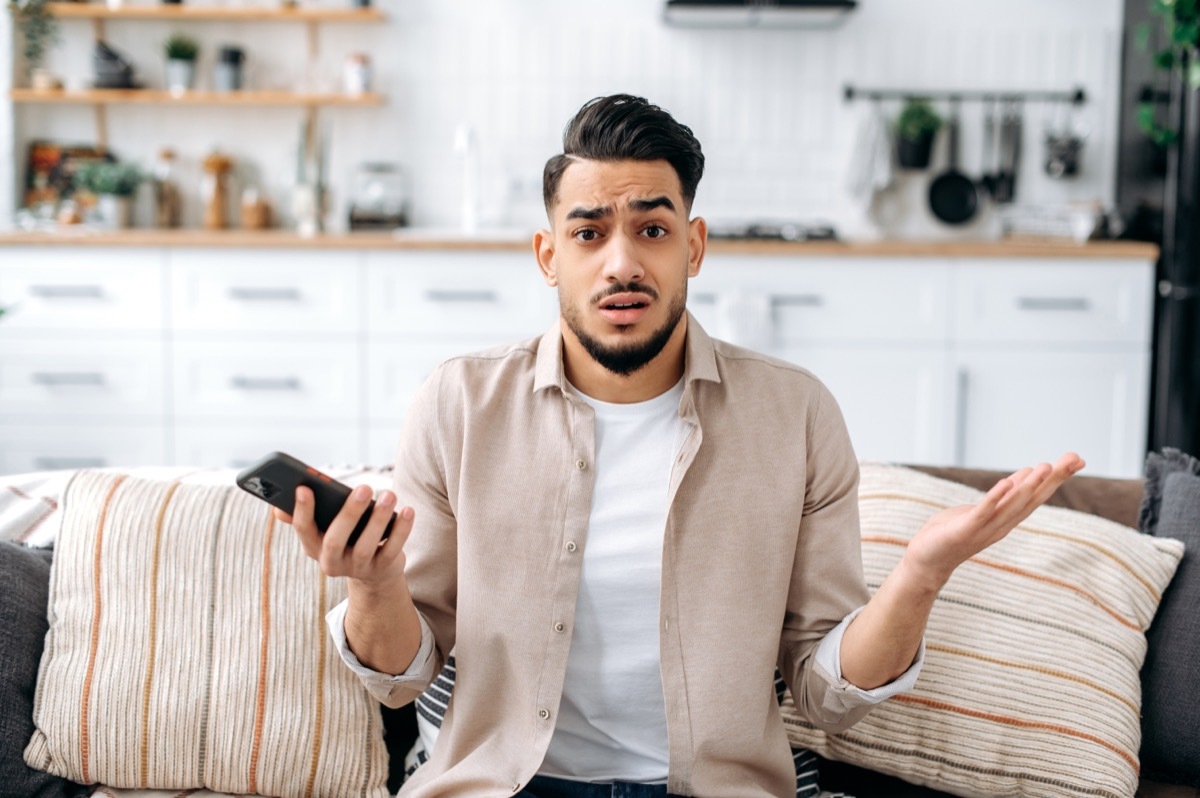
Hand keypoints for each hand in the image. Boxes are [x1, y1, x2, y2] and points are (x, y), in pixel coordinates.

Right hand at [273, 484, 414, 587]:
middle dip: (349, 512)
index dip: (302, 510)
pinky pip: (393, 549)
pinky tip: (407, 510)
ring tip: (389, 495)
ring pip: (367, 545)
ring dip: (379, 518)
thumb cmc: (346, 538)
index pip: (303, 529)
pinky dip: (401, 529)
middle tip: (364, 487)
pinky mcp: (382, 569)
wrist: (373, 573)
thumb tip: (278, 508)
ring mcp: (357, 568)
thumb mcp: (325, 530)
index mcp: (313, 546)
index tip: (304, 488)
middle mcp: (331, 561)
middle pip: (336, 539)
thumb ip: (305, 517)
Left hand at [901, 452, 1085, 589]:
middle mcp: (1001, 525)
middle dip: (1053, 479)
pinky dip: (995, 498)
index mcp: (1005, 519)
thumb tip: (1025, 475)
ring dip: (1029, 486)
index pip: (1036, 495)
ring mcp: (984, 529)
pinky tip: (1005, 483)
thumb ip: (1002, 496)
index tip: (1078, 459)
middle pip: (1031, 499)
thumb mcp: (981, 509)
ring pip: (1011, 505)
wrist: (926, 561)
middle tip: (1074, 458)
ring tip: (1045, 466)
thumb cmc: (952, 532)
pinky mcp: (963, 530)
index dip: (1057, 479)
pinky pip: (982, 512)